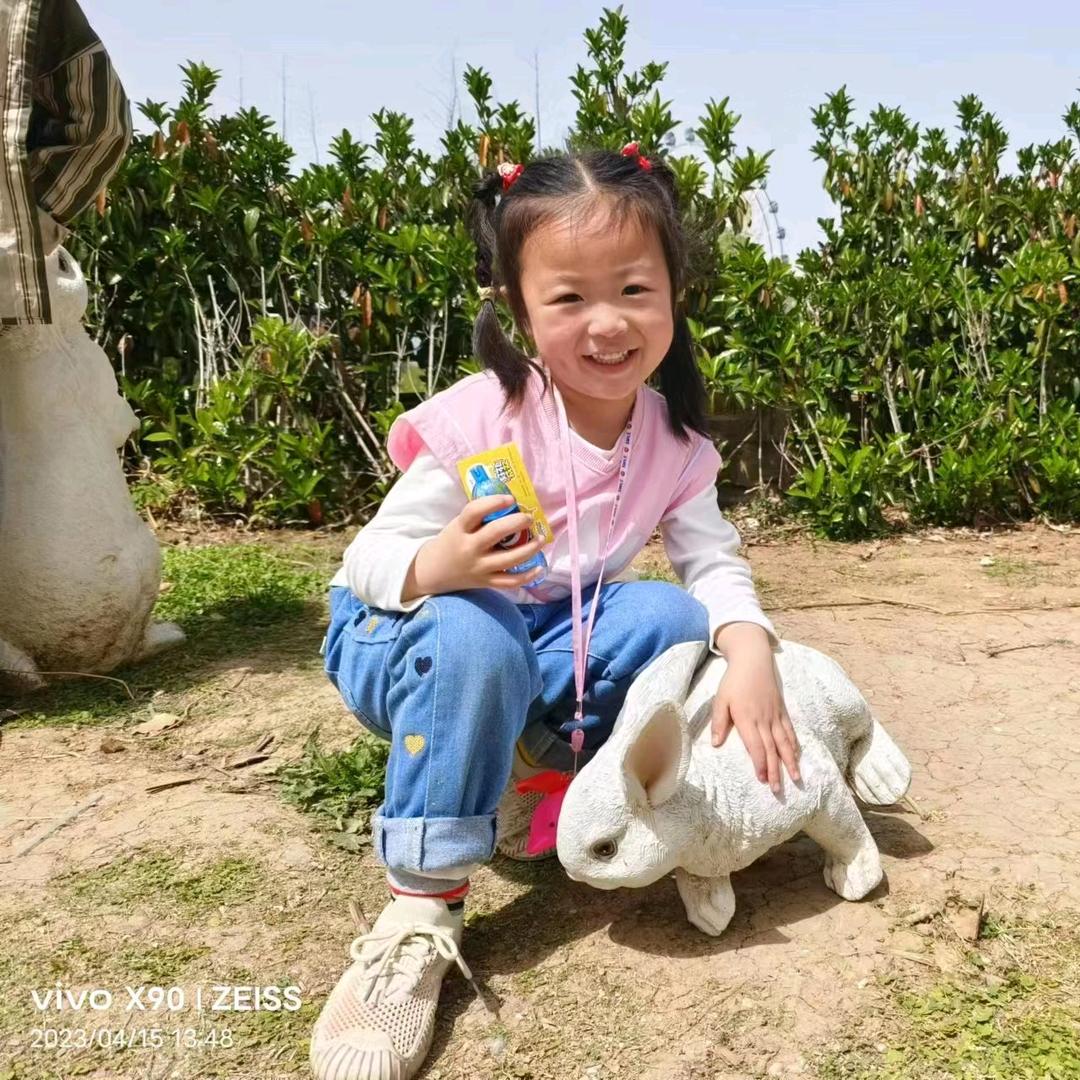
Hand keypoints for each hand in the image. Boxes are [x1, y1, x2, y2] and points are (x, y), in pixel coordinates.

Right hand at [403, 494, 545, 599]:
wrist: (434, 571)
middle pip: (495, 533)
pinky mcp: (486, 582)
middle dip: (517, 522)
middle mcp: (469, 549)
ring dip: (530, 548)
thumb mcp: (458, 525)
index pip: (475, 511)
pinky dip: (527, 576)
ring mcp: (479, 567)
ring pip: (509, 559)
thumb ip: (479, 517)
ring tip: (541, 538)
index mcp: (460, 529)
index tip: (510, 498)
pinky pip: (510, 582)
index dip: (494, 502)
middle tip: (529, 517)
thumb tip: (511, 503)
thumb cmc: (452, 542)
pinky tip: (540, 567)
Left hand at [710, 642, 799, 794]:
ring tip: (795, 779)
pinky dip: (794, 745)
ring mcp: (775, 716)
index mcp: (747, 718)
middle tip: (778, 790)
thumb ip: (719, 722)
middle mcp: (764, 720)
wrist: (753, 660)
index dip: (760, 764)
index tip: (762, 779)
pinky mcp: (782, 711)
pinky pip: (789, 731)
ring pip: (784, 743)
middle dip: (775, 771)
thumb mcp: (720, 699)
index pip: (756, 746)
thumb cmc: (733, 681)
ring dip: (790, 762)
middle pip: (772, 749)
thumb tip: (715, 744)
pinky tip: (796, 757)